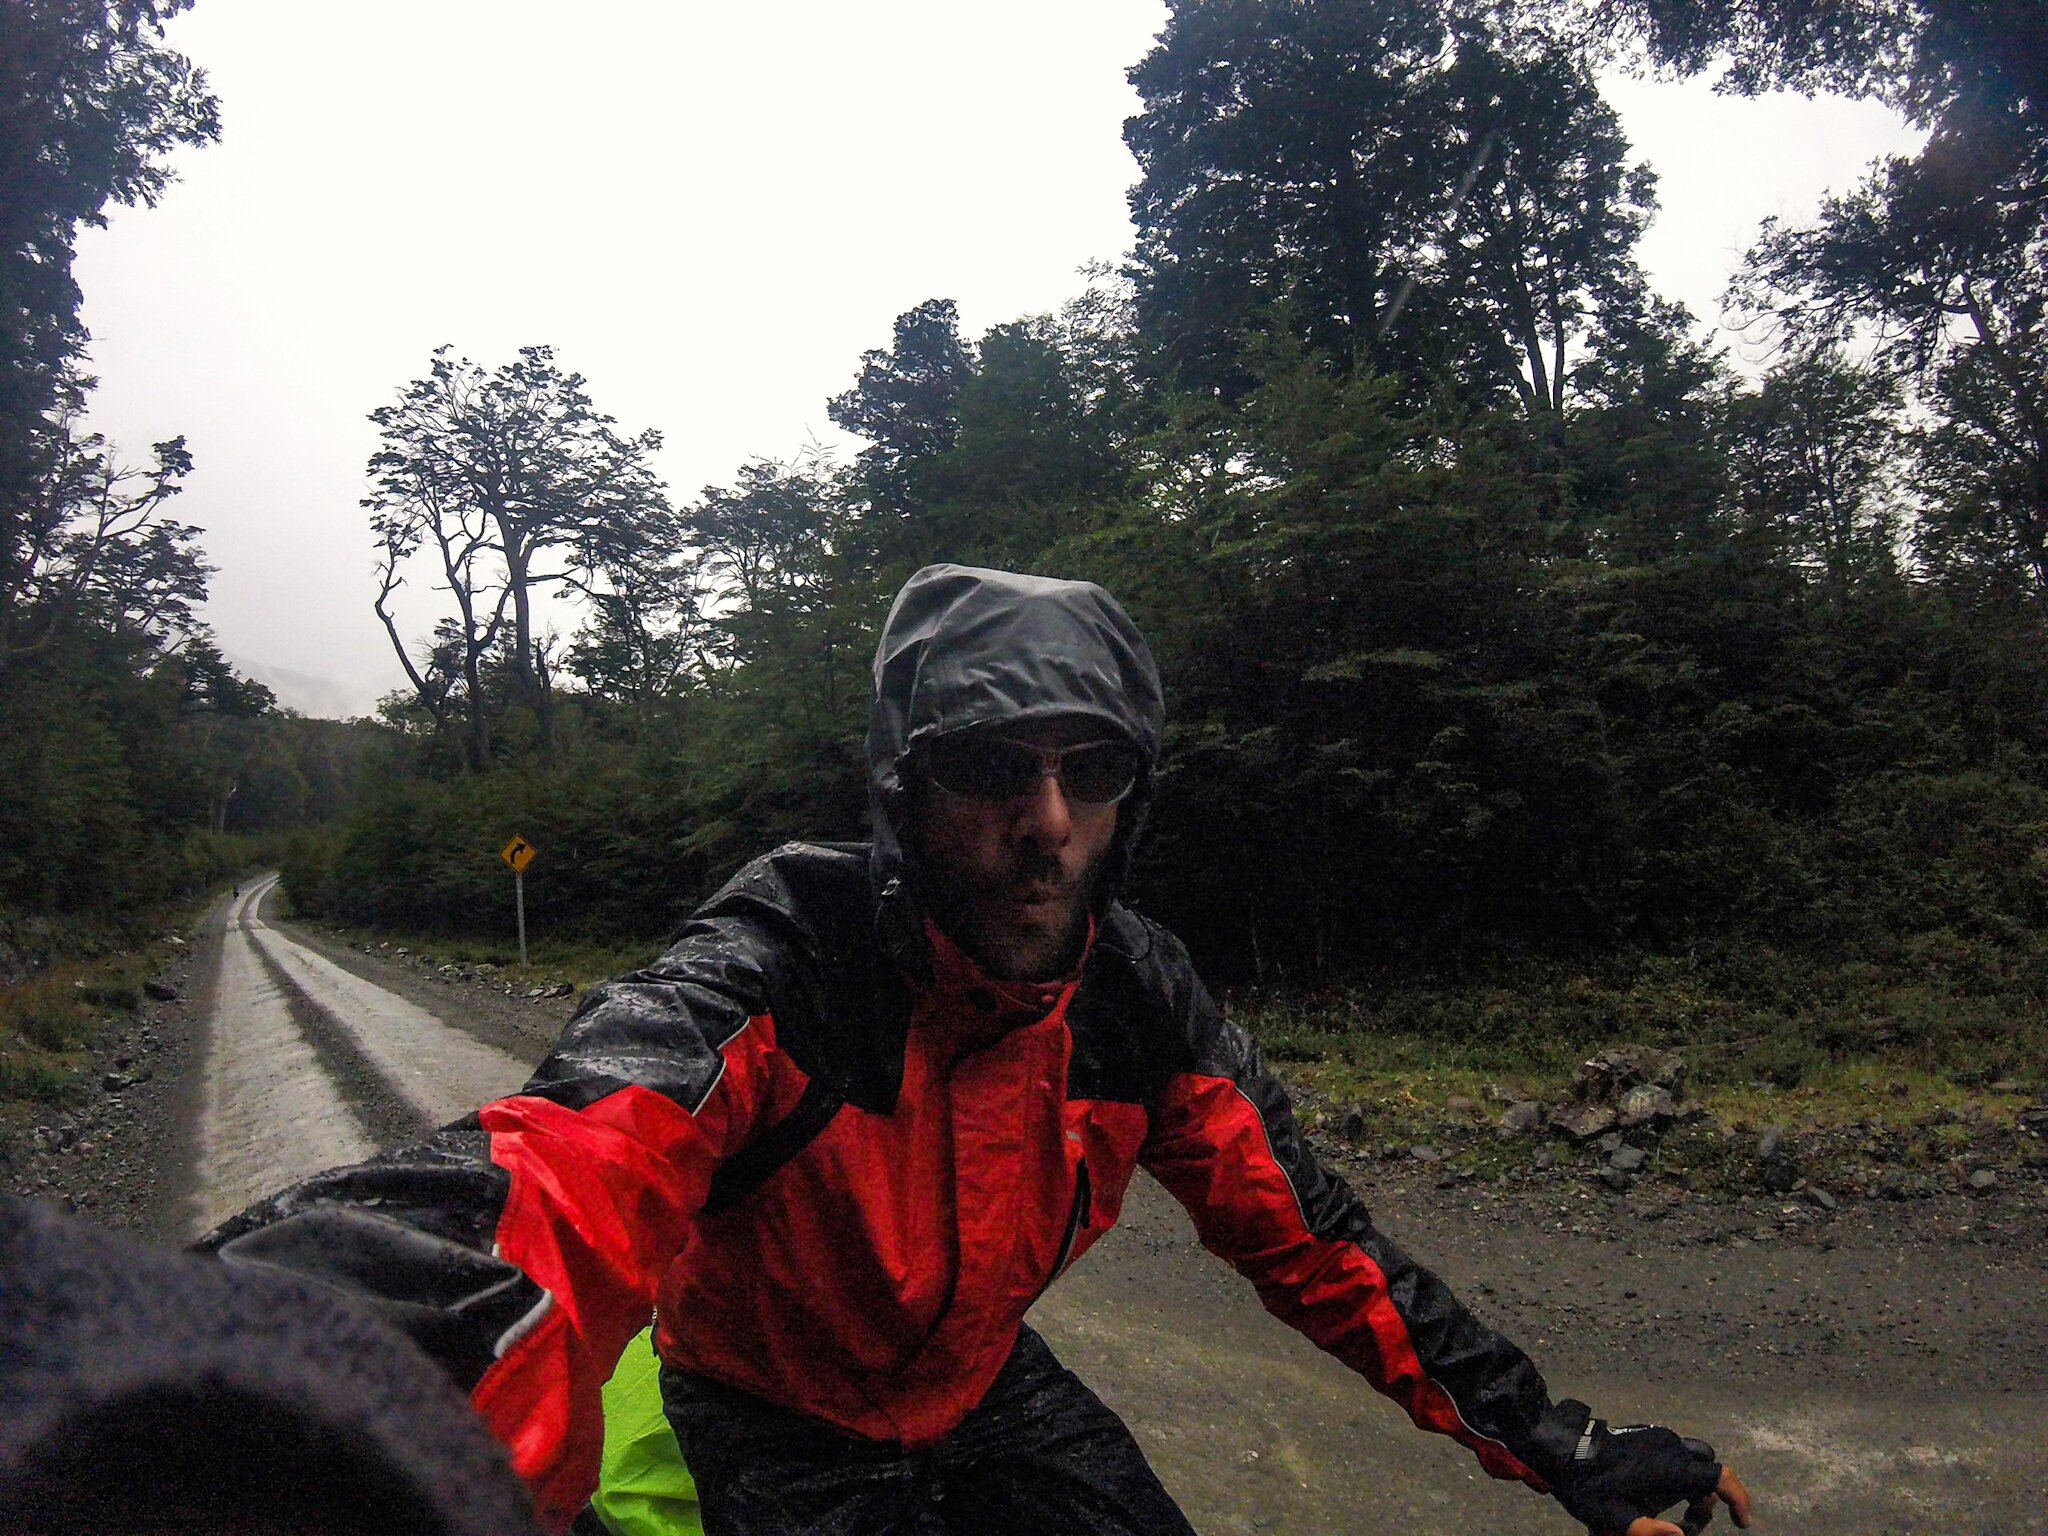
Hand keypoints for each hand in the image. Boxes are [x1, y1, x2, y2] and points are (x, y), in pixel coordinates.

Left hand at [1551, 1416, 1732, 1534]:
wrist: (1562, 1450)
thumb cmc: (1589, 1488)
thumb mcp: (1617, 1520)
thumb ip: (1650, 1532)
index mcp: (1672, 1469)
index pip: (1721, 1478)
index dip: (1739, 1499)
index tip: (1742, 1522)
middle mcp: (1671, 1449)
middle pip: (1709, 1473)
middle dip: (1707, 1501)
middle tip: (1689, 1525)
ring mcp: (1658, 1438)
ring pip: (1693, 1461)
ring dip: (1691, 1486)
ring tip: (1670, 1511)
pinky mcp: (1645, 1434)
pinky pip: (1674, 1453)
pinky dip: (1676, 1474)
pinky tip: (1652, 1491)